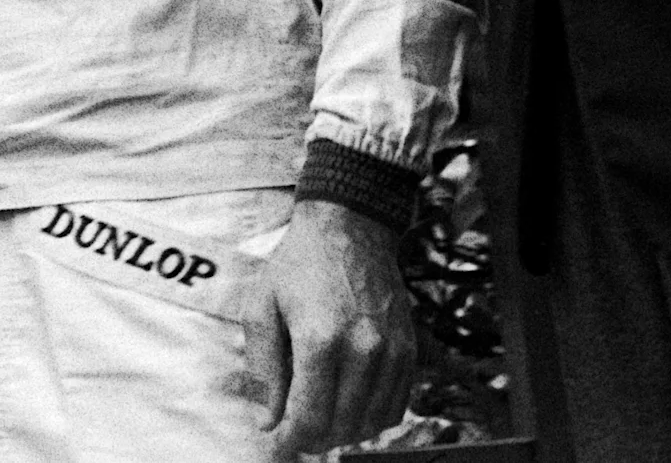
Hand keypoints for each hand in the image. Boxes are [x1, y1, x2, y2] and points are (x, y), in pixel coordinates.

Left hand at [249, 199, 414, 455]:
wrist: (349, 229)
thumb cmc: (297, 266)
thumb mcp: (261, 307)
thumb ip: (263, 368)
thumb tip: (268, 419)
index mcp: (320, 339)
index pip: (311, 414)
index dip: (292, 439)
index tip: (278, 447)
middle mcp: (363, 350)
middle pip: (343, 424)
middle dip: (315, 439)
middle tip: (295, 435)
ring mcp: (392, 353)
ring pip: (373, 421)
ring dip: (345, 433)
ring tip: (320, 424)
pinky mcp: (410, 352)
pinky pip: (397, 406)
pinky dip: (373, 419)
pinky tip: (349, 410)